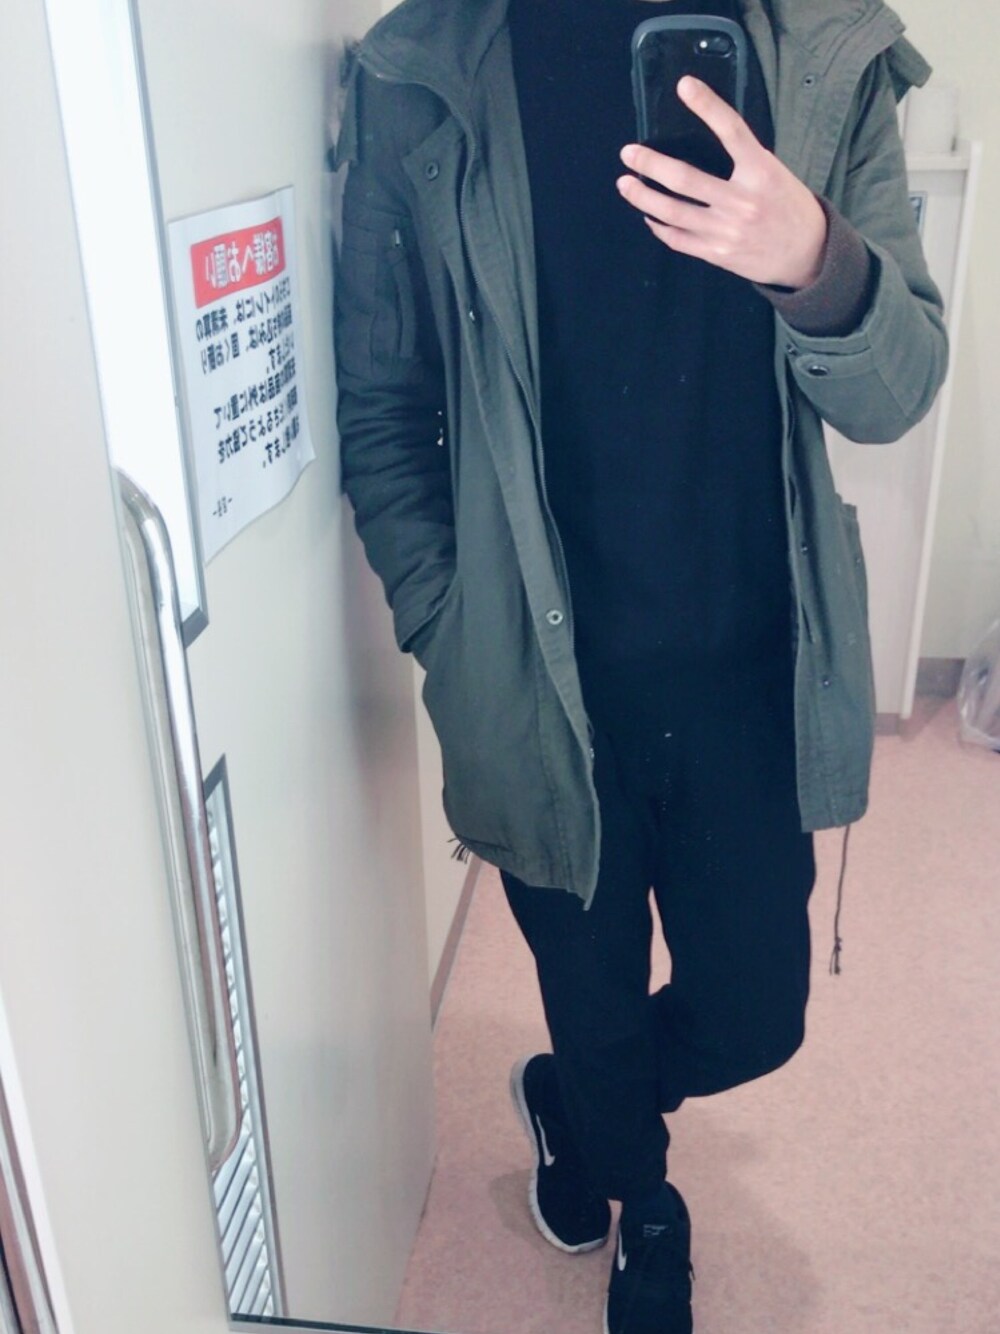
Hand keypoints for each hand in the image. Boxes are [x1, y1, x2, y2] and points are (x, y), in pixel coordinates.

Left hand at [616, 76, 826, 288]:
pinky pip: (678, 239)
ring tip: (625, 184)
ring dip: (643, 198)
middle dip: (651, 165)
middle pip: (685, 179)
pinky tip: (649, 215)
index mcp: (761, 171)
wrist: (807, 254)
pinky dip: (659, 226)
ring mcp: (726, 230)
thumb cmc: (787, 207)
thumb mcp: (774, 174)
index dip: (707, 106)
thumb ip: (743, 161)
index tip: (684, 86)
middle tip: (628, 153)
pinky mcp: (717, 254)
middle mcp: (741, 200)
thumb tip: (703, 144)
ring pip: (673, 212)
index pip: (731, 130)